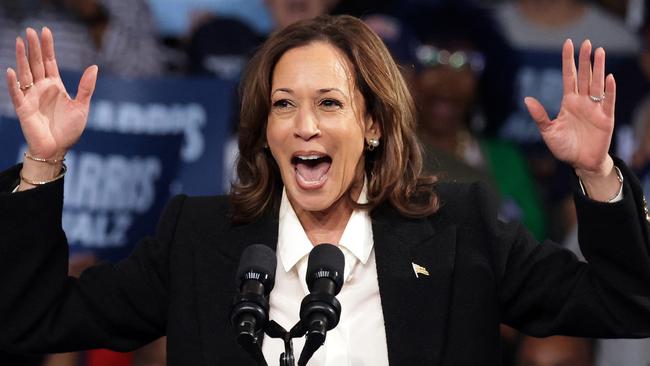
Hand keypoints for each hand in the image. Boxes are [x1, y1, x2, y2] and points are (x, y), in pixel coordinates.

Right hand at [5, 27, 97, 160]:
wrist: (57, 149)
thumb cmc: (69, 130)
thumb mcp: (82, 106)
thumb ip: (86, 87)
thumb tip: (94, 66)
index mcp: (55, 86)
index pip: (50, 62)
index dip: (47, 47)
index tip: (45, 31)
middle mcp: (42, 88)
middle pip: (36, 63)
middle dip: (34, 47)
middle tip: (31, 30)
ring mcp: (31, 97)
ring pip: (25, 73)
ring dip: (22, 58)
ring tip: (21, 41)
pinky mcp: (23, 108)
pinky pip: (17, 93)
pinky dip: (14, 83)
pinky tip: (12, 71)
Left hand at [525, 39, 614, 176]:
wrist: (580, 163)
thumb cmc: (564, 147)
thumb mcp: (548, 131)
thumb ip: (540, 115)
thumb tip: (527, 99)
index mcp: (568, 102)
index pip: (568, 77)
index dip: (568, 61)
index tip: (568, 44)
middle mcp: (582, 102)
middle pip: (584, 76)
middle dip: (584, 60)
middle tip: (586, 42)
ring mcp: (595, 109)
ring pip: (597, 84)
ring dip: (598, 68)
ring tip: (599, 51)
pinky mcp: (605, 119)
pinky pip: (608, 101)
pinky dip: (609, 90)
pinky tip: (609, 77)